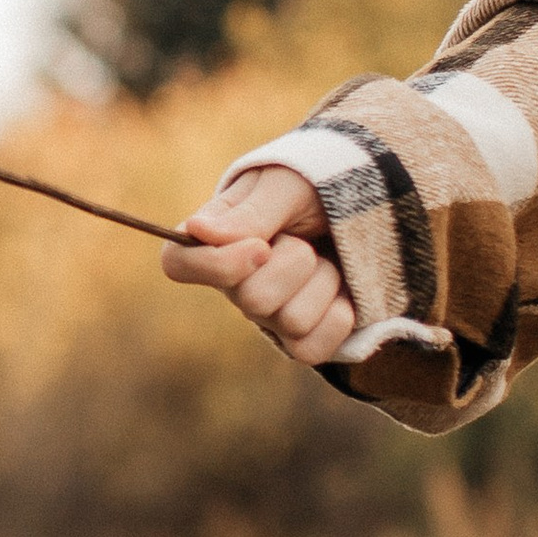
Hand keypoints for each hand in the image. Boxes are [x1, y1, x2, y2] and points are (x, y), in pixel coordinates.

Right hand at [159, 165, 356, 365]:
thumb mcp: (286, 186)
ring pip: (292, 322)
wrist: (360, 210)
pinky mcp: (299, 339)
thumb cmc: (313, 192)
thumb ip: (249, 213)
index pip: (177, 264)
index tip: (260, 247)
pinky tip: (341, 292)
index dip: (216, 265)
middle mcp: (234, 284)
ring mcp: (267, 316)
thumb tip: (197, 230)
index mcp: (215, 240)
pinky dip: (339, 315)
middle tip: (305, 238)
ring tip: (325, 258)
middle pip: (252, 299)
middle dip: (296, 263)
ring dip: (324, 281)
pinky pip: (313, 349)